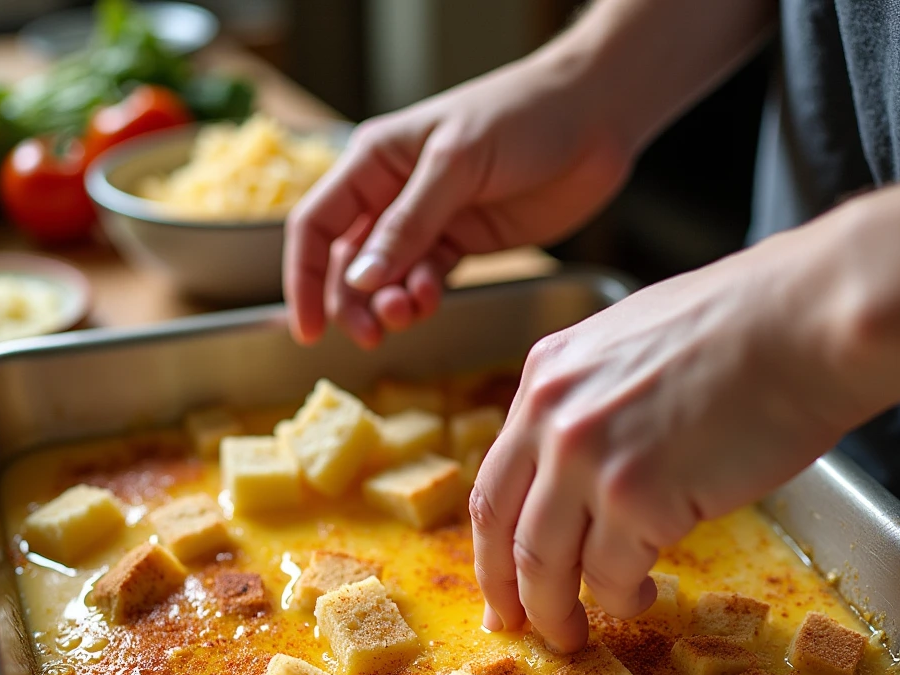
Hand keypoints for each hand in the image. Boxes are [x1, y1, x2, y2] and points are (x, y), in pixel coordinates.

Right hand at [284, 42, 628, 346]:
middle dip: (353, 303)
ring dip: (392, 305)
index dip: (304, 278)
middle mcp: (392, 193)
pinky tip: (434, 299)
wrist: (594, 117)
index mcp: (374, 161)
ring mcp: (429, 220)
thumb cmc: (523, 116)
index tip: (306, 329)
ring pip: (388, 279)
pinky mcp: (463, 242)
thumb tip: (361, 280)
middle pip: (347, 262)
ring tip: (410, 313)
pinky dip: (424, 297)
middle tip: (372, 334)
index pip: (316, 225)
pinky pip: (428, 280)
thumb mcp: (456, 164)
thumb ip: (408, 225)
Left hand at [470, 225, 873, 652]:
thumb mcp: (627, 349)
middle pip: (503, 529)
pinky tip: (638, 597)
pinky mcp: (638, 497)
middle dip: (508, 592)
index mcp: (545, 378)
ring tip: (573, 635)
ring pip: (545, 564)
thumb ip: (585, 407)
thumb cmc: (743, 330)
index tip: (497, 582)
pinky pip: (610, 574)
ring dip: (556, 612)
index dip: (490, 545)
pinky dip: (621, 598)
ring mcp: (589, 458)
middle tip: (518, 628)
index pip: (495, 482)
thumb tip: (572, 477)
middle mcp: (552, 417)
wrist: (808, 322)